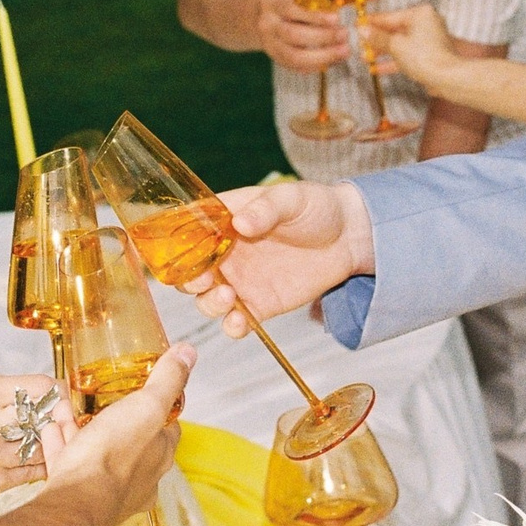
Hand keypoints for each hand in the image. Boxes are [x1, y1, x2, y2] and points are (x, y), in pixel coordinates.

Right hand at [0, 372, 76, 500]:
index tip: (58, 395)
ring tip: (36, 440)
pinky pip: (33, 470)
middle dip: (53, 417)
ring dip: (45, 443)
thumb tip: (46, 391)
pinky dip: (37, 464)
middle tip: (54, 419)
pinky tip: (28, 459)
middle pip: (46, 416)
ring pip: (43, 445)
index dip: (56, 390)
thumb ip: (3, 394)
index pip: (41, 386)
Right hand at [45, 343, 190, 525]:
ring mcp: (108, 488)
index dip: (158, 406)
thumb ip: (167, 380)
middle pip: (129, 440)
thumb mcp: (146, 406)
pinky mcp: (79, 493)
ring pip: (97, 452)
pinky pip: (70, 464)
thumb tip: (189, 354)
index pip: (168, 427)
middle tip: (100, 398)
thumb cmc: (112, 458)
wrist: (74, 501)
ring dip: (83, 429)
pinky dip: (61, 445)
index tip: (147, 389)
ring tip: (69, 408)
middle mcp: (139, 477)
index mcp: (160, 456)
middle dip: (114, 418)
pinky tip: (52, 430)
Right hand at [186, 182, 374, 335]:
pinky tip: (239, 322)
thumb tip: (242, 224)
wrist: (348, 237)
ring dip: (208, 303)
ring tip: (228, 296)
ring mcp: (240, 281)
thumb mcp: (290, 198)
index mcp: (224, 221)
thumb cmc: (316, 207)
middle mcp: (225, 253)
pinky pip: (236, 322)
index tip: (181, 253)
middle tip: (204, 278)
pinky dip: (232, 327)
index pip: (187, 232)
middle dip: (187, 279)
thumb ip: (266, 209)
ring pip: (206, 300)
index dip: (176, 245)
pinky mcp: (259, 304)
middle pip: (188, 272)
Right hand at [255, 0, 351, 73]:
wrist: (254, 16)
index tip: (336, 18)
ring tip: (343, 51)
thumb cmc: (283, 2)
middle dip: (323, 37)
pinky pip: (294, 66)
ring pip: (293, 56)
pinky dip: (314, 66)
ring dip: (322, 56)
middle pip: (293, 34)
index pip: (292, 10)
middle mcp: (268, 24)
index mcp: (273, 4)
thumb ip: (310, 1)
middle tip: (344, 35)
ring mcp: (269, 44)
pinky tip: (331, 62)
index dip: (315, 17)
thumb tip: (340, 11)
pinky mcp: (274, 57)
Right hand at [362, 2, 456, 86]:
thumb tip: (362, 30)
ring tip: (365, 57)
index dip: (372, 22)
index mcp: (419, 14)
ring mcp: (428, 40)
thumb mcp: (395, 45)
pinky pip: (407, 54)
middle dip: (376, 40)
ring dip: (382, 51)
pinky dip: (394, 60)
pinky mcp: (429, 55)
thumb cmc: (424, 57)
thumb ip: (377, 37)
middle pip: (395, 30)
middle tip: (359, 44)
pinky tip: (377, 68)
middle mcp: (425, 23)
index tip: (357, 24)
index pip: (389, 16)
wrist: (447, 78)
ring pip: (400, 43)